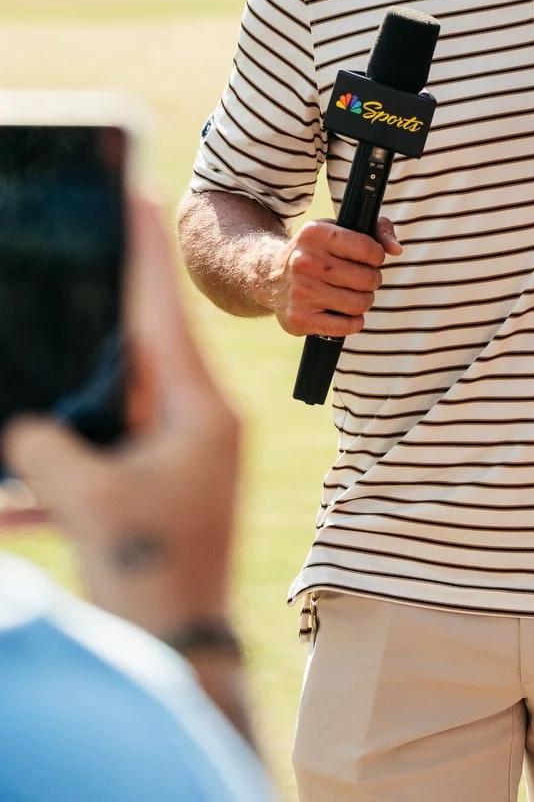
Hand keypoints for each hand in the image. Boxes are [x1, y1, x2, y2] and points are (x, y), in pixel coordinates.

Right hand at [1, 195, 238, 637]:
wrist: (184, 653)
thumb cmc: (153, 571)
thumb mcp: (92, 503)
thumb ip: (49, 451)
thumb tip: (22, 430)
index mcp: (199, 408)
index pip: (165, 313)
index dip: (148, 255)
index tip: (140, 197)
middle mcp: (199, 423)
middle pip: (143, 351)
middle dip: (104, 316)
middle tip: (84, 262)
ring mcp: (184, 458)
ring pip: (121, 405)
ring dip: (79, 397)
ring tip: (49, 354)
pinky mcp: (162, 494)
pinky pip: (109, 461)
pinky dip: (67, 471)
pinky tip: (18, 495)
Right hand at [275, 215, 400, 336]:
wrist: (271, 276)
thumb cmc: (318, 250)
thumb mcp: (340, 228)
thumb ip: (377, 229)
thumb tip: (396, 250)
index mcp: (315, 233)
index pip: (367, 248)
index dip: (377, 256)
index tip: (371, 258)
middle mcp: (304, 262)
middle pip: (366, 279)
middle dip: (373, 280)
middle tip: (365, 278)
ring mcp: (301, 292)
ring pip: (359, 304)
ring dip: (365, 300)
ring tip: (358, 294)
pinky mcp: (299, 319)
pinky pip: (345, 326)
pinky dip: (354, 322)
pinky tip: (349, 313)